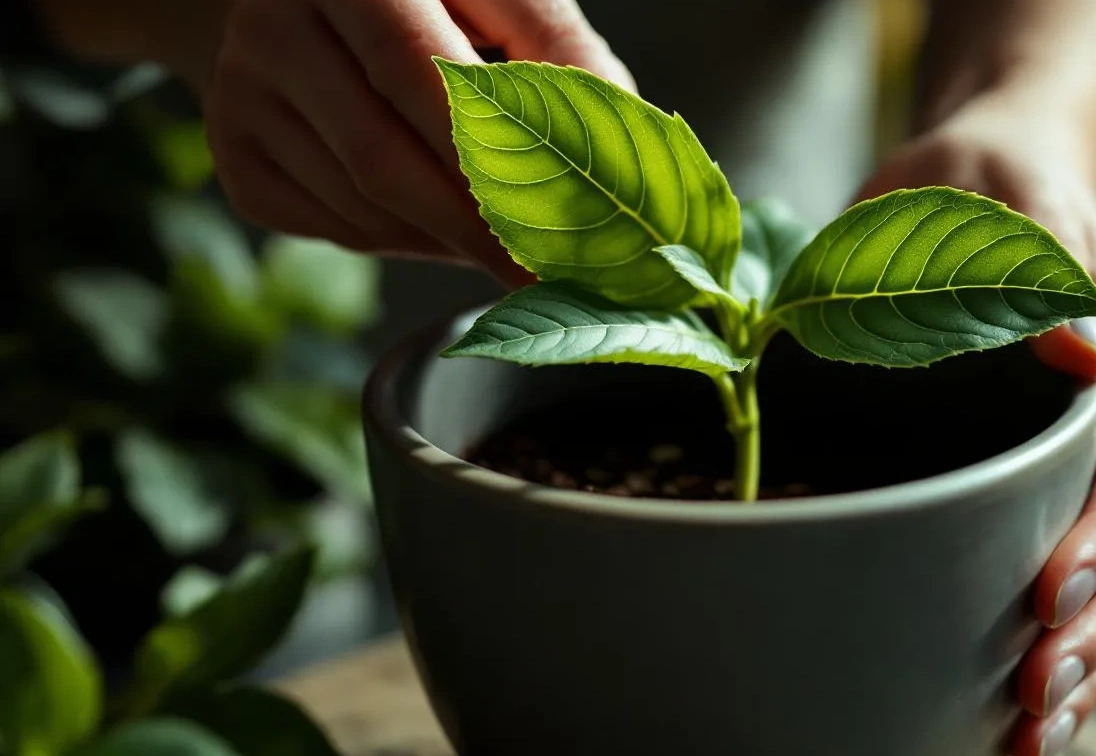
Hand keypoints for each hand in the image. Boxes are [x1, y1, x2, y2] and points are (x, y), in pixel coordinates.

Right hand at [174, 0, 634, 286]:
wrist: (317, 2)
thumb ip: (562, 59)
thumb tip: (624, 161)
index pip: (420, 79)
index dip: (493, 170)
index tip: (559, 242)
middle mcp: (272, 23)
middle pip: (380, 158)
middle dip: (474, 232)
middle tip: (542, 279)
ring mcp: (238, 93)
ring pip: (359, 205)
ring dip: (444, 241)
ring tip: (501, 240)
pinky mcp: (233, 157)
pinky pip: (333, 228)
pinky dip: (402, 242)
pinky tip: (437, 224)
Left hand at [858, 100, 1095, 755]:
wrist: (981, 169)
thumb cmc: (980, 177)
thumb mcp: (1001, 194)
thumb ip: (1042, 264)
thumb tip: (1086, 353)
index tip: (1053, 598)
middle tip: (1033, 698)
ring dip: (1090, 654)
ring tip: (1034, 730)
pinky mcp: (1053, 469)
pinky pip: (1081, 563)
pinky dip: (1068, 636)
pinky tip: (1030, 702)